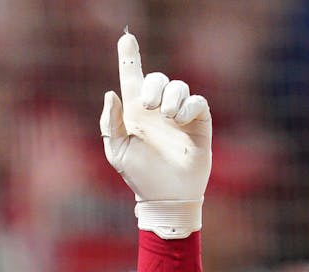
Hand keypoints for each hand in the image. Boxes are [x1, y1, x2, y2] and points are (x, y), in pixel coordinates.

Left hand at [99, 33, 211, 237]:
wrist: (166, 195)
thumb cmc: (139, 175)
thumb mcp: (117, 152)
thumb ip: (110, 123)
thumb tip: (110, 93)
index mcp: (135, 113)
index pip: (132, 78)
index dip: (129, 57)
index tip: (125, 37)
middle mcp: (157, 109)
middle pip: (156, 78)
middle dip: (152, 85)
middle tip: (148, 105)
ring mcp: (178, 114)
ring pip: (178, 86)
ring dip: (170, 98)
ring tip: (167, 117)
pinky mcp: (198, 121)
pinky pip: (196, 101)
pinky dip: (187, 106)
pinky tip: (180, 120)